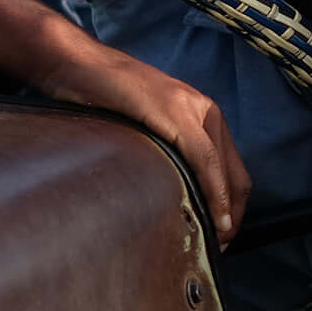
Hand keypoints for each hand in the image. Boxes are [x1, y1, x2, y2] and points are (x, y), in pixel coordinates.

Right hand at [34, 43, 249, 245]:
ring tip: (215, 238)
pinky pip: (204, 158)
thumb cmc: (102, 99)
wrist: (76, 65)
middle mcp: (205, 111)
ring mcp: (192, 109)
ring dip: (225, 208)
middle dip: (233, 214)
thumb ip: (162, 151)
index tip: (222, 234)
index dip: (231, 205)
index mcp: (201, 115)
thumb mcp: (143, 128)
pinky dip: (213, 189)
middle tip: (220, 245)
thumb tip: (167, 194)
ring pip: (223, 169)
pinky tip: (212, 213)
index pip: (230, 169)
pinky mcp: (174, 112)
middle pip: (235, 174)